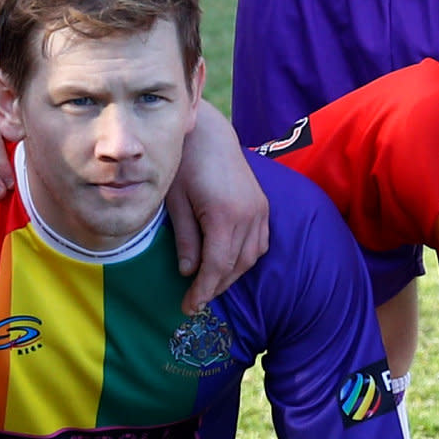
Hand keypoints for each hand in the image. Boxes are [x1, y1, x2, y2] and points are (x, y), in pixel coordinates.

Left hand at [165, 105, 270, 313]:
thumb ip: (185, 239)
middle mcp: (249, 215)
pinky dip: (244, 258)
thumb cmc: (185, 163)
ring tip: (208, 286)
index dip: (202, 291)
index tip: (188, 307)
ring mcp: (260, 209)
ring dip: (231, 275)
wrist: (209, 132)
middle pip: (235, 265)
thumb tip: (188, 272)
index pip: (216, 266)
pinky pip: (260, 242)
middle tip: (194, 302)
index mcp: (225, 215)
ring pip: (251, 257)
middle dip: (215, 287)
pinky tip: (227, 264)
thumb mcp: (176, 202)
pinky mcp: (262, 205)